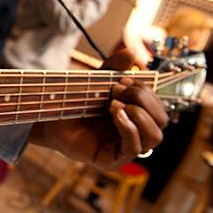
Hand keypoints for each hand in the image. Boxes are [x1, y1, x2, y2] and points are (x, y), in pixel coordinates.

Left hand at [29, 50, 167, 169]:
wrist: (50, 117)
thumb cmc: (75, 103)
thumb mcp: (97, 82)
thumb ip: (113, 68)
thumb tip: (131, 53)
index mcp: (137, 116)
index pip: (159, 107)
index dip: (147, 91)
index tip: (124, 79)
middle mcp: (136, 133)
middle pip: (161, 120)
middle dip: (144, 99)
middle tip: (118, 89)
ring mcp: (125, 148)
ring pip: (154, 137)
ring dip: (139, 115)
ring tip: (114, 104)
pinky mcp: (112, 159)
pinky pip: (134, 148)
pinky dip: (129, 129)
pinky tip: (117, 114)